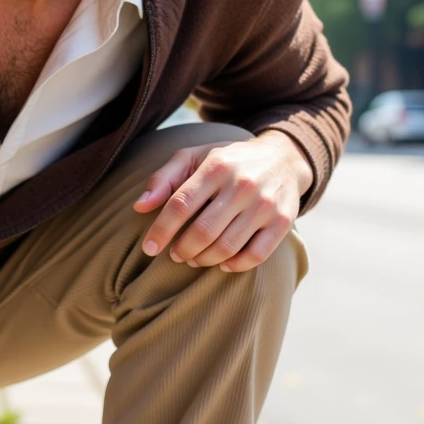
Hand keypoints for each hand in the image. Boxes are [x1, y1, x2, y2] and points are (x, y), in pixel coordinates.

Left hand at [133, 131, 312, 272]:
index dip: (161, 230)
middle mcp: (243, 184)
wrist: (283, 157)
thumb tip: (139, 206)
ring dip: (204, 260)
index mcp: (216, 166)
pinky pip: (255, 256)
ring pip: (227, 247)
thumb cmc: (228, 162)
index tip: (149, 248)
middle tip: (176, 254)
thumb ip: (164, 179)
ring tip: (194, 258)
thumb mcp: (194, 157)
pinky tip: (223, 264)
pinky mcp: (283, 222)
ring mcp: (265, 204)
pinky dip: (235, 266)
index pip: (181, 204)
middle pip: (203, 232)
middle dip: (182, 250)